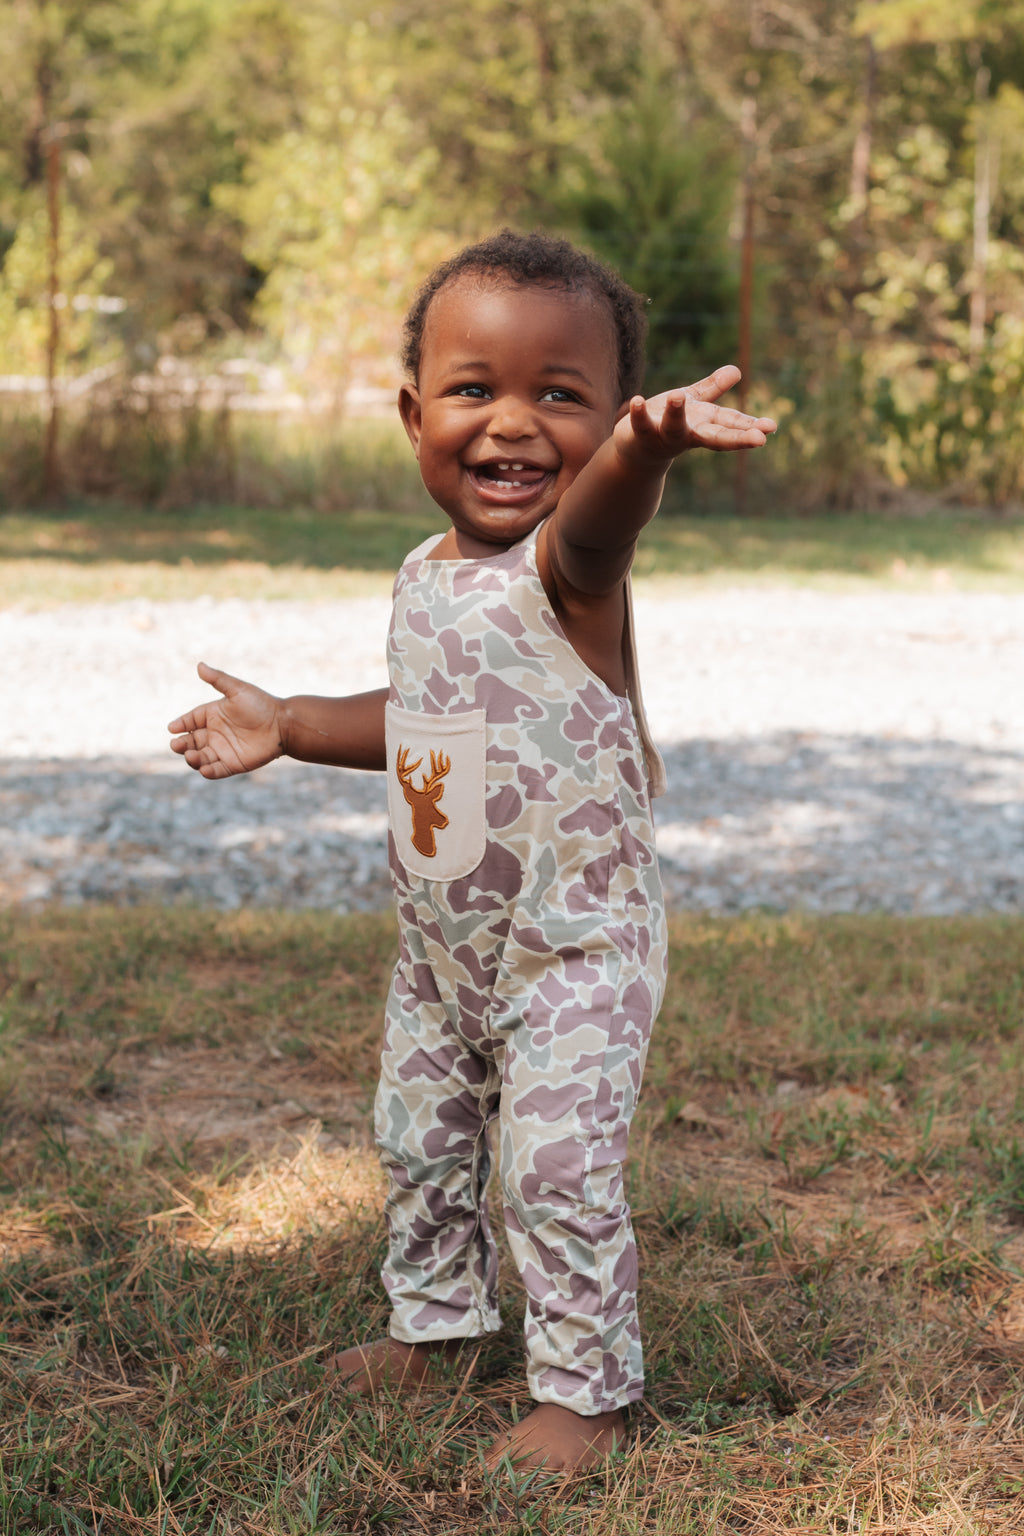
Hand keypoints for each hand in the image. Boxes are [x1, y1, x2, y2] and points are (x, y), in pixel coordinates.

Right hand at [168, 662, 284, 778]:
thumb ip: (218, 680)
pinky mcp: (233, 764)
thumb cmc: (261, 704)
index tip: (172, 728)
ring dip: (193, 759)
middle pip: (191, 741)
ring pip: (201, 757)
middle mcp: (215, 733)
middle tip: (176, 745)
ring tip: (191, 756)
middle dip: (182, 744)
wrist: (284, 724)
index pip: (190, 720)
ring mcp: (223, 750)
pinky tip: (204, 769)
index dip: (180, 724)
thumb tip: (199, 665)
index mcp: (213, 715)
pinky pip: (217, 770)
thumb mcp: (238, 690)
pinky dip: (209, 771)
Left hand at [618, 365, 776, 460]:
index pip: (732, 425)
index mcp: (706, 425)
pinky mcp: (641, 435)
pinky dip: (638, 414)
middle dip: (738, 438)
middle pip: (715, 437)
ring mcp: (665, 437)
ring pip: (673, 428)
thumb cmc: (670, 423)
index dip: (751, 427)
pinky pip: (641, 425)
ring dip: (675, 414)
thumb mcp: (694, 404)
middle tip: (760, 440)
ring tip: (677, 396)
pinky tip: (636, 400)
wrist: (637, 449)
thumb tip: (737, 370)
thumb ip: (713, 388)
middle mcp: (689, 434)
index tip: (771, 427)